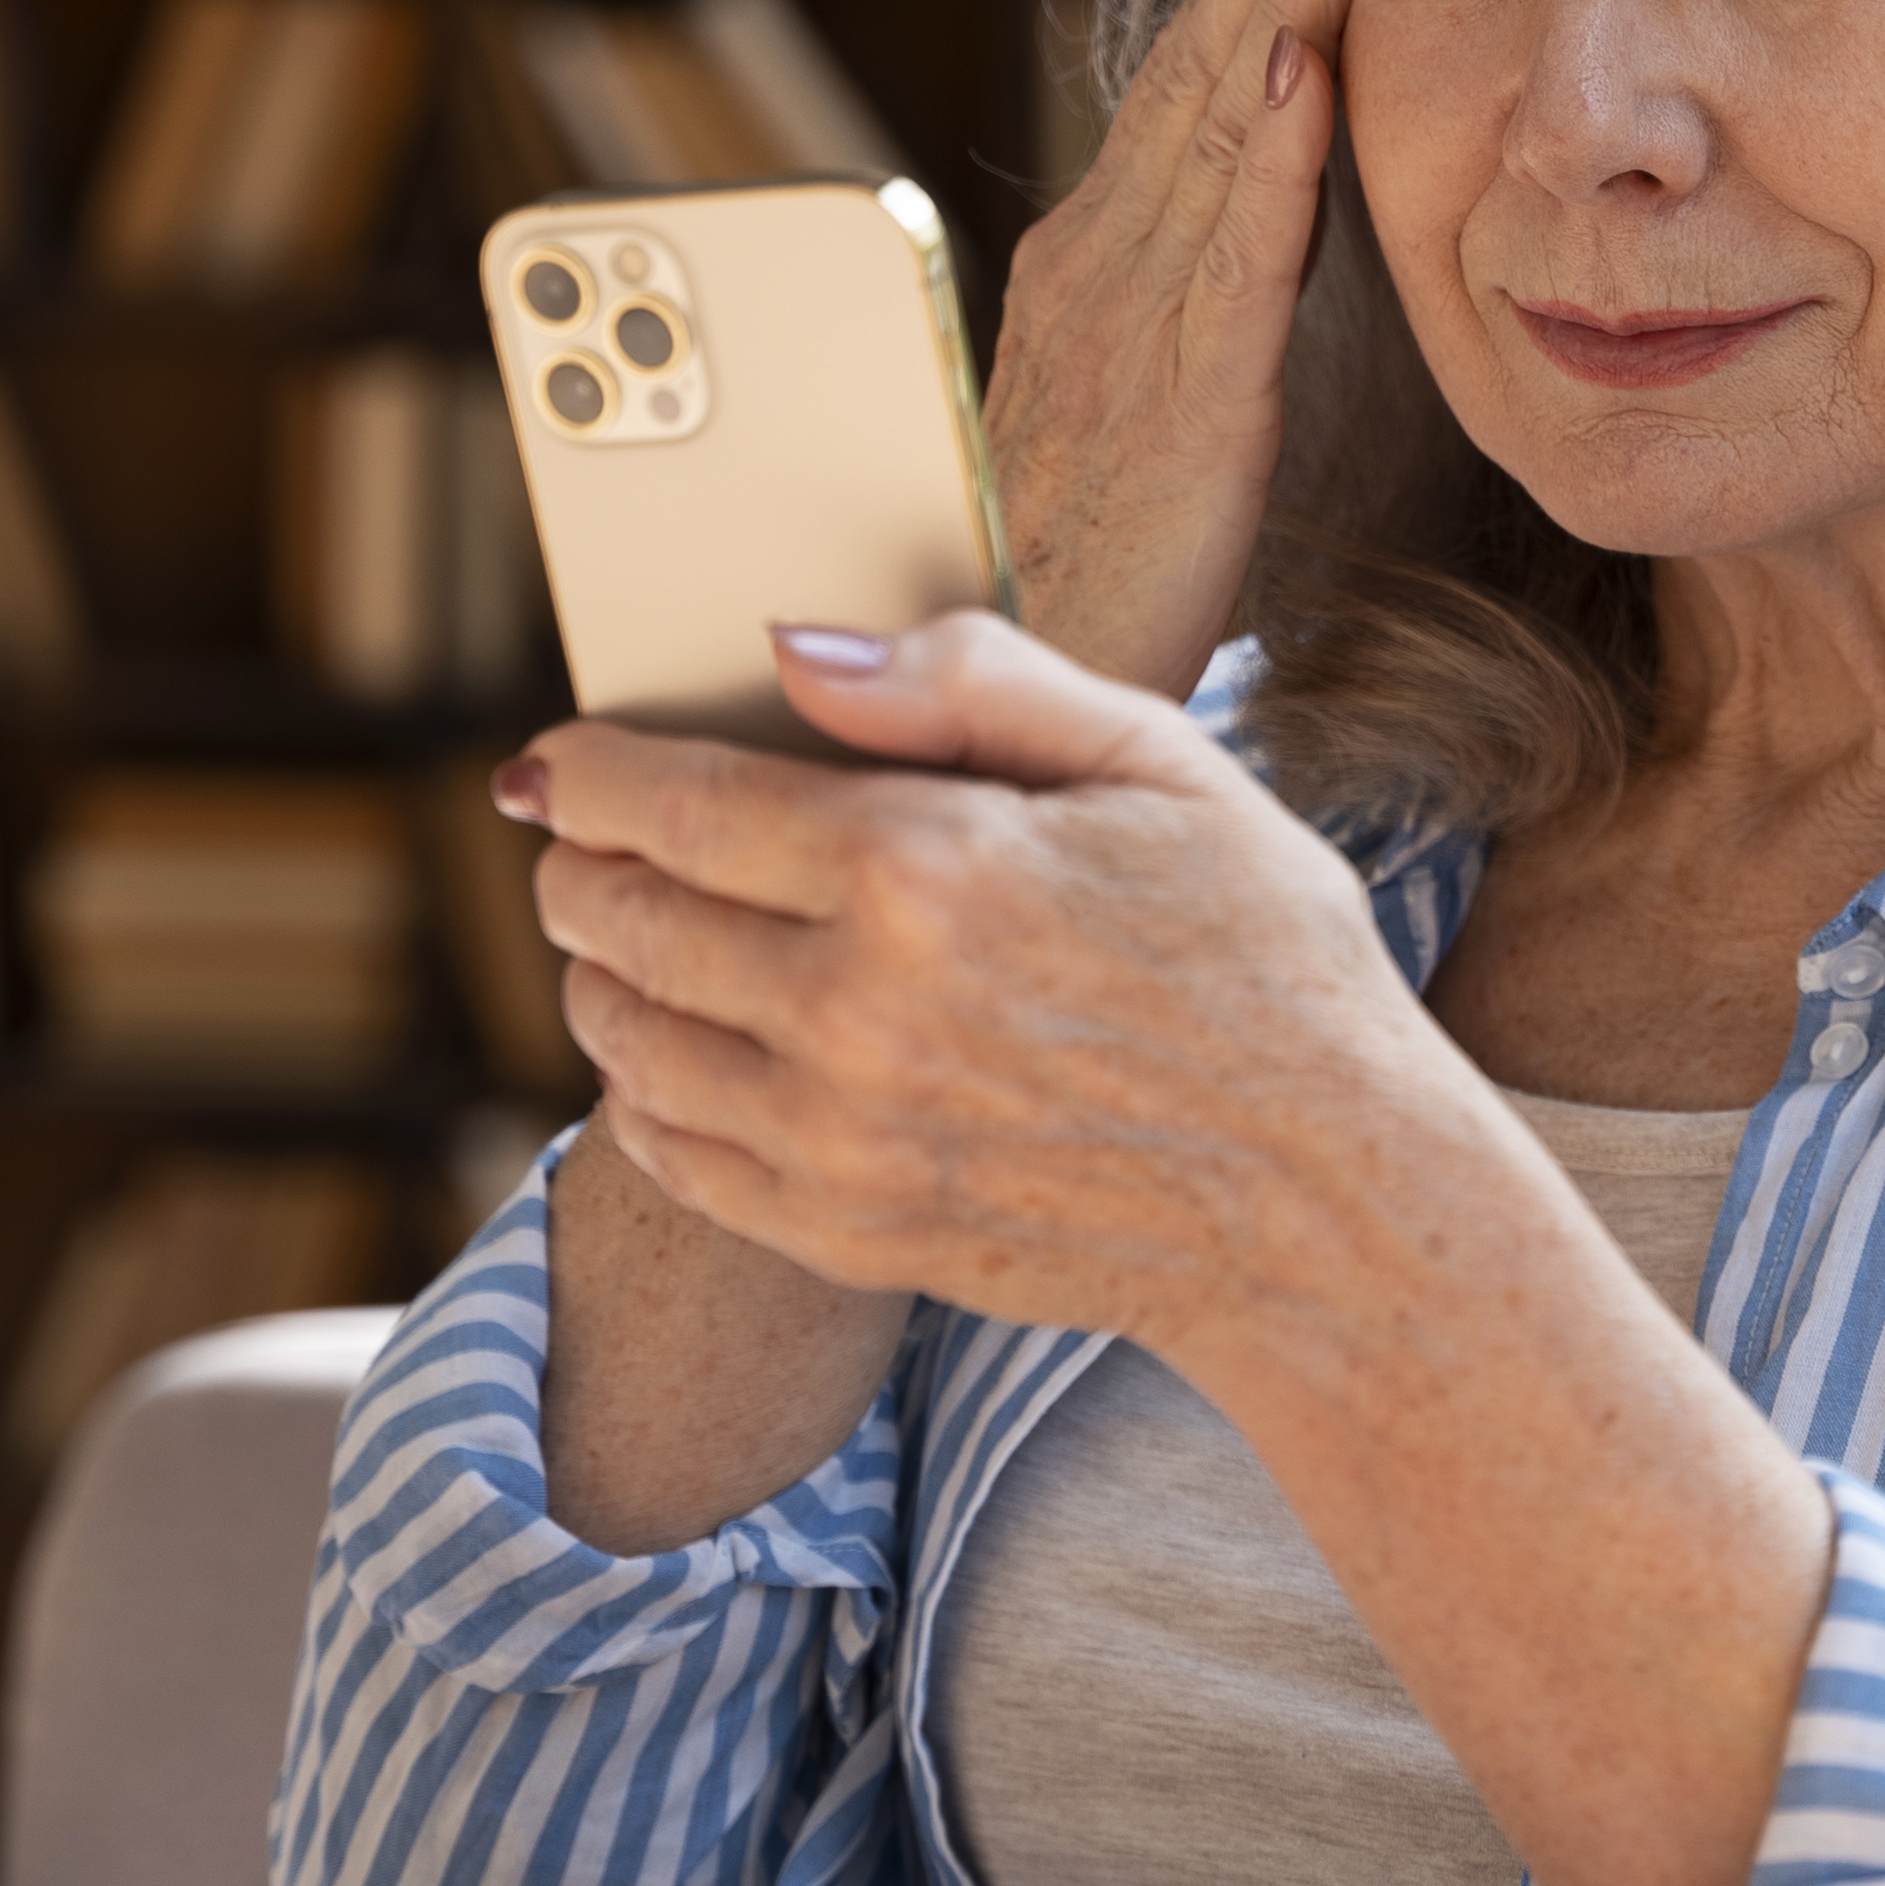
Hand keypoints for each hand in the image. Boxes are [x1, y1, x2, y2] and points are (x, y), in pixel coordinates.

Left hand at [521, 613, 1471, 1357]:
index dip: (588, 774)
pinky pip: (671, 1155)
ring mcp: (845, 1136)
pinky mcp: (848, 1231)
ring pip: (624, 1038)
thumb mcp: (1162, 767)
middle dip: (583, 864)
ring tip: (630, 940)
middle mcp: (860, 1010)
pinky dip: (643, 1095)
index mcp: (927, 868)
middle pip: (619, 918)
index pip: (670, 804)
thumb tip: (790, 654)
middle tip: (592, 844)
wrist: (1324, 1200)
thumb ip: (974, 685)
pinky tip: (680, 1056)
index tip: (560, 763)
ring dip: (602, 975)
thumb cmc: (1263, 958)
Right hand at [986, 0, 1361, 693]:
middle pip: (1200, 69)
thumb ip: (1168, 314)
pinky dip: (1269, 151)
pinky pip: (1237, 256)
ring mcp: (1138, 328)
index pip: (1187, 84)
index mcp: (1092, 266)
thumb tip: (1229, 227)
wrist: (1011, 704)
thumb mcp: (1125, 413)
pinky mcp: (1189, 405)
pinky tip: (1304, 62)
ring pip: (1219, 128)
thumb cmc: (1065, 576)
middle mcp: (1104, 271)